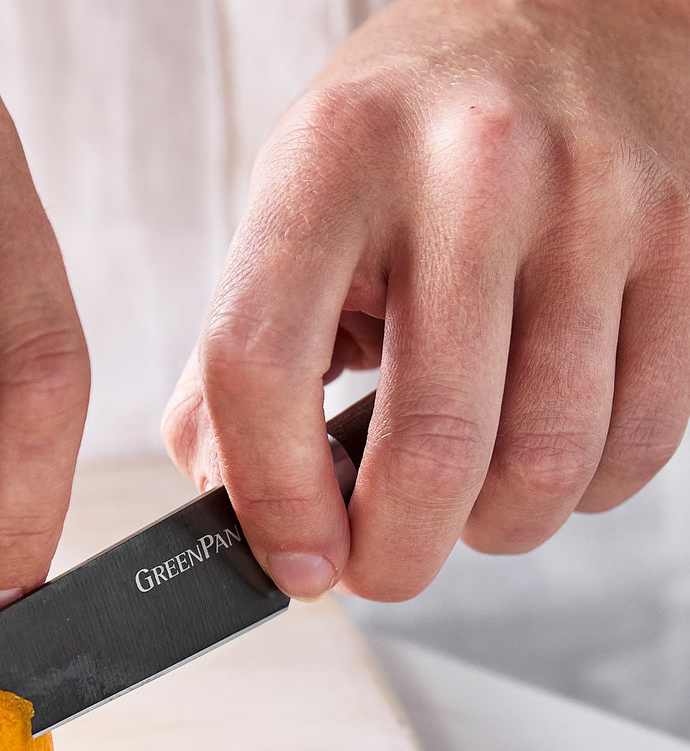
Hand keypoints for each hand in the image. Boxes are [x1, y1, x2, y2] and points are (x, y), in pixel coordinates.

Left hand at [163, 0, 689, 601]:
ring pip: (546, 465)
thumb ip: (237, 360)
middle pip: (430, 449)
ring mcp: (595, 204)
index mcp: (331, 163)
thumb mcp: (291, 212)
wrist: (568, 15)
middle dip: (395, 557)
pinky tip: (540, 451)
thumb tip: (234, 504)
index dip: (273, 502)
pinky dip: (581, 492)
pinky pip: (641, 442)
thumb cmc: (407, 140)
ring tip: (462, 499)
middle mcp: (470, 173)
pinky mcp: (687, 244)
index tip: (298, 567)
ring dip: (492, 529)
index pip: (263, 365)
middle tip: (380, 564)